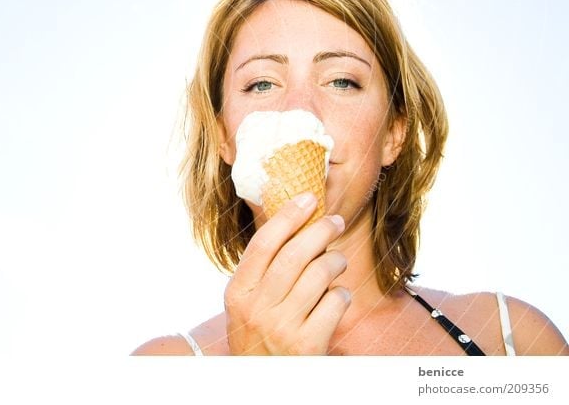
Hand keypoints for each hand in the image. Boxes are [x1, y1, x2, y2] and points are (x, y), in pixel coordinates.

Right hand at [224, 193, 350, 354]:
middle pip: (295, 255)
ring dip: (335, 261)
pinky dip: (342, 294)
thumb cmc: (257, 335)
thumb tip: (292, 222)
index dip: (288, 216)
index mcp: (238, 292)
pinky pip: (335, 303)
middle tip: (335, 221)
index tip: (308, 197)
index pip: (263, 243)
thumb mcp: (246, 303)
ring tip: (336, 261)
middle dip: (320, 230)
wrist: (261, 383)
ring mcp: (282, 328)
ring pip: (319, 275)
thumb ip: (261, 270)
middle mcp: (257, 309)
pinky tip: (337, 297)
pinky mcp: (307, 345)